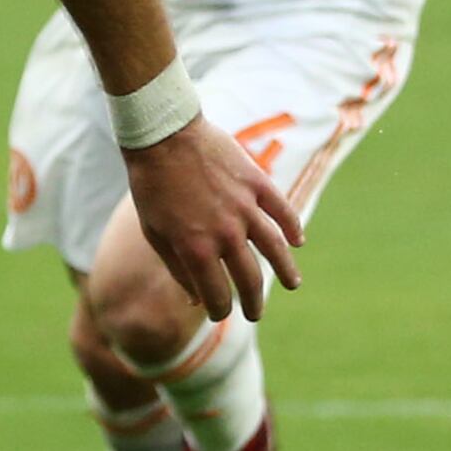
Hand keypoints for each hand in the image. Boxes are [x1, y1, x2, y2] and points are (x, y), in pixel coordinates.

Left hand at [119, 122, 307, 322]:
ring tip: (293, 284)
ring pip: (275, 248)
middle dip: (253, 303)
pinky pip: (282, 210)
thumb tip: (195, 298)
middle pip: (249, 279)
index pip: (217, 295)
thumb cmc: (152, 187)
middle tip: (255, 314)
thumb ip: (177, 268)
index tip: (221, 312)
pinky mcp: (256, 183)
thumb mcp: (156, 234)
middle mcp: (225, 233)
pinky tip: (298, 241)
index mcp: (196, 249)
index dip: (219, 309)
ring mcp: (244, 208)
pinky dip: (293, 226)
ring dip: (285, 270)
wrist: (163, 136)